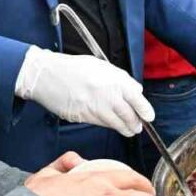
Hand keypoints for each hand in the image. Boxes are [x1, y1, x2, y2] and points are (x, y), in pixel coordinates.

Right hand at [15, 47, 153, 136]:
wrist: (46, 75)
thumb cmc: (73, 68)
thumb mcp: (101, 65)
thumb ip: (121, 78)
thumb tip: (136, 90)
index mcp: (113, 80)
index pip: (136, 98)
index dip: (145, 110)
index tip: (149, 117)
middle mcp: (106, 95)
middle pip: (127, 115)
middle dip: (135, 124)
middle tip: (138, 127)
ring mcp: (94, 108)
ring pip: (114, 123)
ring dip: (124, 128)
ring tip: (128, 130)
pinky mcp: (82, 117)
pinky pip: (100, 123)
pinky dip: (108, 125)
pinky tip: (111, 124)